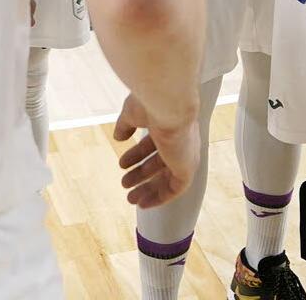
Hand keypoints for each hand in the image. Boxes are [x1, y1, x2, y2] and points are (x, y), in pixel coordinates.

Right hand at [112, 92, 199, 208]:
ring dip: (148, 189)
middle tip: (125, 182)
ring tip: (130, 197)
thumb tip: (118, 136)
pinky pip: (175, 189)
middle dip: (141, 174)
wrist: (168, 103)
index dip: (137, 155)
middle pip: (160, 163)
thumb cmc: (151, 102)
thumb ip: (126, 125)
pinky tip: (144, 204)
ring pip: (167, 178)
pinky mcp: (187, 168)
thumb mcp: (133, 113)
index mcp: (170, 125)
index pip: (154, 144)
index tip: (122, 164)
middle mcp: (181, 141)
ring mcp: (185, 155)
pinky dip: (160, 198)